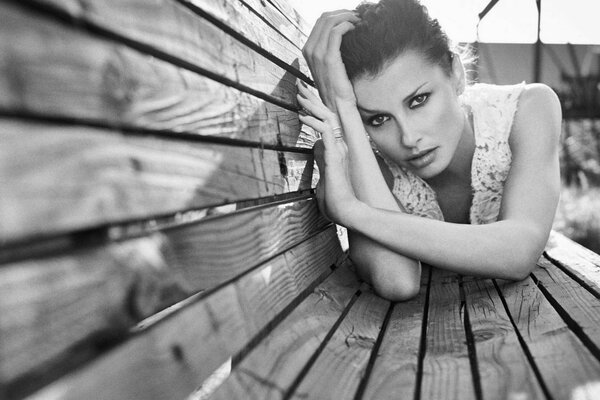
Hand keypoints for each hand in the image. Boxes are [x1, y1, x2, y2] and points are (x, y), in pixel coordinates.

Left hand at [297, 81, 357, 224]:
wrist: (345, 211)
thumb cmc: (335, 200)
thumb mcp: (325, 175)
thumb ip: (321, 161)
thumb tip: (315, 151)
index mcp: (336, 149)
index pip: (326, 123)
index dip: (315, 108)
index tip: (303, 97)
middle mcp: (339, 145)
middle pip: (326, 115)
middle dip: (312, 99)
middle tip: (300, 86)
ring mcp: (338, 149)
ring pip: (326, 118)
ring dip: (311, 105)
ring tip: (298, 96)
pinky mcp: (335, 154)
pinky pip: (324, 131)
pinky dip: (312, 121)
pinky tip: (301, 115)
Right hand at [302, 10, 359, 109]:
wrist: (337, 106)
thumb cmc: (336, 87)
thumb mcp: (328, 66)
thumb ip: (329, 50)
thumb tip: (341, 34)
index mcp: (307, 50)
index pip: (320, 22)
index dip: (337, 15)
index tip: (350, 17)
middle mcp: (309, 50)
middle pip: (324, 18)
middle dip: (342, 12)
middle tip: (357, 16)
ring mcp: (317, 54)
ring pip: (330, 21)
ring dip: (347, 16)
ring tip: (358, 20)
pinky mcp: (329, 58)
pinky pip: (337, 31)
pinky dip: (348, 25)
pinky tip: (356, 28)